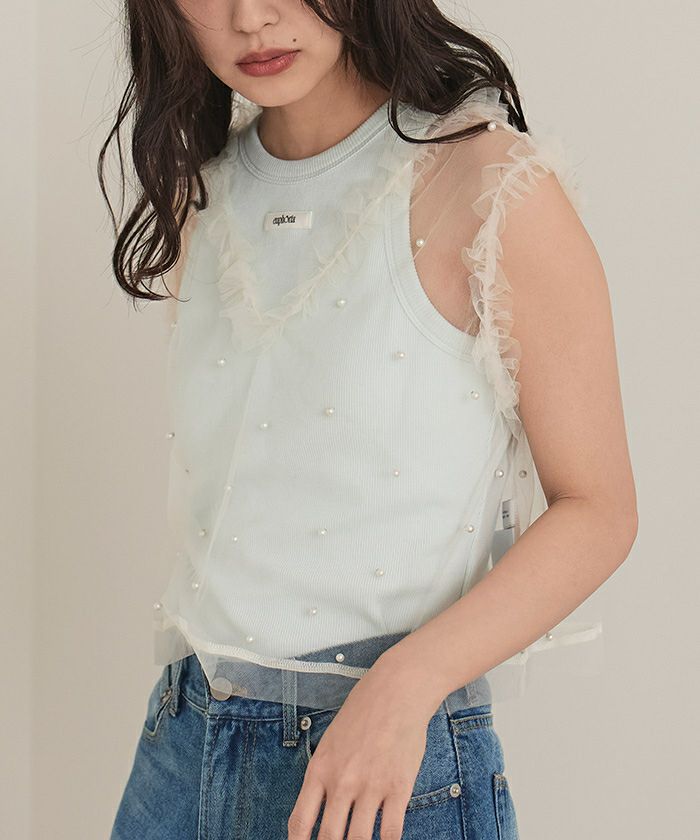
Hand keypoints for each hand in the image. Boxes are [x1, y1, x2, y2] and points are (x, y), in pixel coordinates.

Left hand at [287, 652, 437, 839]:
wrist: (396, 691)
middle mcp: (342, 782)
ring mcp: (370, 786)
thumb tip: (319, 813)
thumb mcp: (330, 742)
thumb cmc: (362, 713)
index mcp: (320, 769)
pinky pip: (390, 833)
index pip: (300, 823)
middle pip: (329, 839)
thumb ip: (324, 777)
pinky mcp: (398, 787)